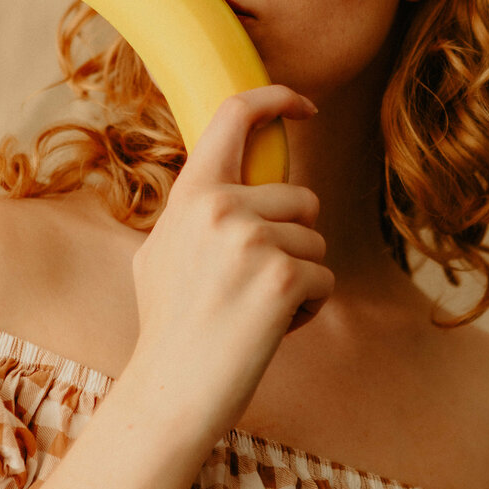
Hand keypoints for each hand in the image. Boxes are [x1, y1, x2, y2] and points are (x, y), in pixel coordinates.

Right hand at [128, 86, 334, 438]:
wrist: (170, 390)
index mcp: (191, 193)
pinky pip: (324, 278)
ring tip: (254, 310)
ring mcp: (252, 239)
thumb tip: (234, 184)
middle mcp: (221, 206)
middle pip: (302, 197)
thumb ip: (199, 211)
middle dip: (293, 239)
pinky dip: (308, 308)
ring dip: (300, 278)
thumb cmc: (170, 326)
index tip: (303, 106)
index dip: (276, 99)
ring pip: (315, 240)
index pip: (234, 115)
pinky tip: (269, 330)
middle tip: (251, 285)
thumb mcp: (164, 250)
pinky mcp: (284, 277)